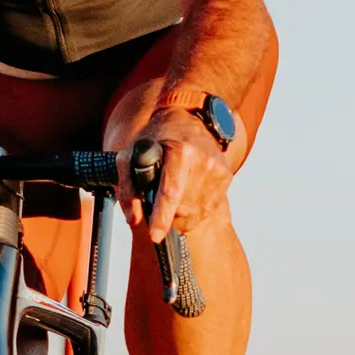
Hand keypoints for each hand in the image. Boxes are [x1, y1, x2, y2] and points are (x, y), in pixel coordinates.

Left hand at [125, 108, 231, 240]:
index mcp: (180, 152)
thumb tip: (134, 218)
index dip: (162, 217)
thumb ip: (128, 187)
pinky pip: (207, 206)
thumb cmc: (157, 138)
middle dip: (168, 213)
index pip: (171, 192)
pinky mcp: (226, 176)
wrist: (188, 118)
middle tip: (158, 202)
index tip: (155, 236)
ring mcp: (218, 169)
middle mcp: (204, 160)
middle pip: (183, 206)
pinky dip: (194, 206)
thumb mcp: (131, 154)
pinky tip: (187, 190)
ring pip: (196, 211)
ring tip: (173, 193)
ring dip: (181, 212)